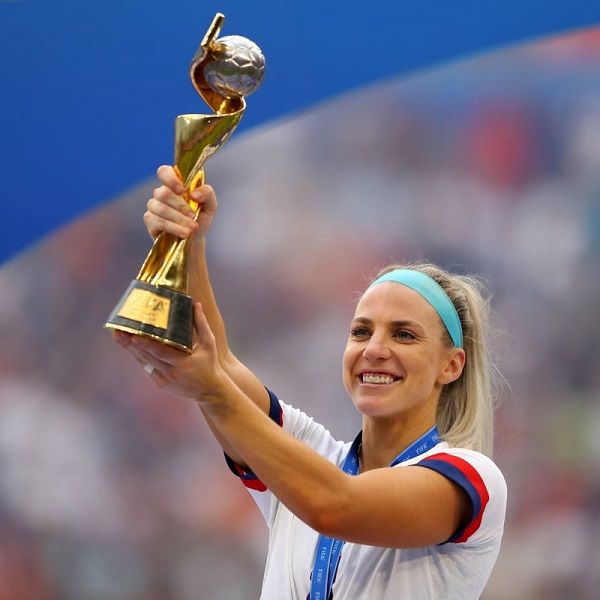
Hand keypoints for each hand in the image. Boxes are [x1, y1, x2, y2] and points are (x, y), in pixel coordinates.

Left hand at [113, 302, 227, 401]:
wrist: (210, 391)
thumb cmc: (210, 364)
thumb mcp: (208, 344)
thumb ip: (201, 324)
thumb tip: (196, 304)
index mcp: (182, 363)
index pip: (160, 352)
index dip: (145, 345)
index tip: (133, 336)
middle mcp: (171, 373)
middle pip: (146, 357)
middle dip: (131, 344)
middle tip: (118, 332)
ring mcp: (164, 380)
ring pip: (144, 363)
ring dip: (131, 350)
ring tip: (119, 337)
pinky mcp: (161, 384)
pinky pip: (148, 368)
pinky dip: (140, 357)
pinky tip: (131, 347)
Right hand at [144, 165, 217, 245]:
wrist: (195, 240)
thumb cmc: (200, 218)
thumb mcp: (210, 205)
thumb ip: (207, 193)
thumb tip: (194, 194)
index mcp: (175, 185)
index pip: (164, 172)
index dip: (170, 179)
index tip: (181, 190)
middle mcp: (161, 193)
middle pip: (164, 193)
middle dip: (181, 206)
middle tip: (193, 216)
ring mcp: (154, 206)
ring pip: (161, 208)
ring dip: (179, 219)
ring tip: (192, 228)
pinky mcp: (150, 221)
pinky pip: (157, 221)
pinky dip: (173, 228)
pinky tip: (184, 234)